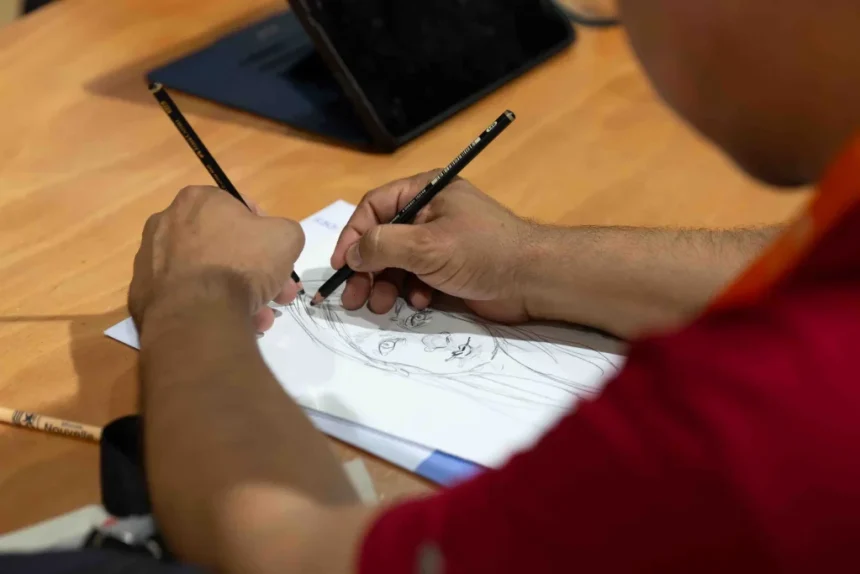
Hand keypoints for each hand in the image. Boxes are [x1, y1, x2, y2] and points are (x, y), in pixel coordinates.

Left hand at [129, 186, 304, 332]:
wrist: (196, 315)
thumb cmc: (241, 264)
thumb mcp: (286, 237)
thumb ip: (285, 232)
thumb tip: (276, 243)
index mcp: (197, 200)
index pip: (238, 209)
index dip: (264, 234)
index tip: (275, 257)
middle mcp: (167, 223)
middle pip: (224, 246)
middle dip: (255, 272)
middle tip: (276, 294)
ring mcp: (151, 260)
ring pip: (207, 275)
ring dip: (237, 294)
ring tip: (258, 317)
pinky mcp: (145, 293)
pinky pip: (187, 297)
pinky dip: (209, 308)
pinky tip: (230, 323)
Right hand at [331, 172, 536, 322]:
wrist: (532, 280)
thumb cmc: (481, 252)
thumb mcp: (426, 245)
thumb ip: (383, 246)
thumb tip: (353, 253)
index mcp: (426, 192)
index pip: (375, 208)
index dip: (354, 235)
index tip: (341, 265)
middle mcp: (430, 214)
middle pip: (383, 239)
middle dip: (367, 268)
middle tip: (353, 298)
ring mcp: (440, 243)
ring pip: (397, 263)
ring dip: (386, 284)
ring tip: (382, 305)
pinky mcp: (449, 269)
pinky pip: (416, 278)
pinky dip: (410, 291)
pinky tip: (417, 301)